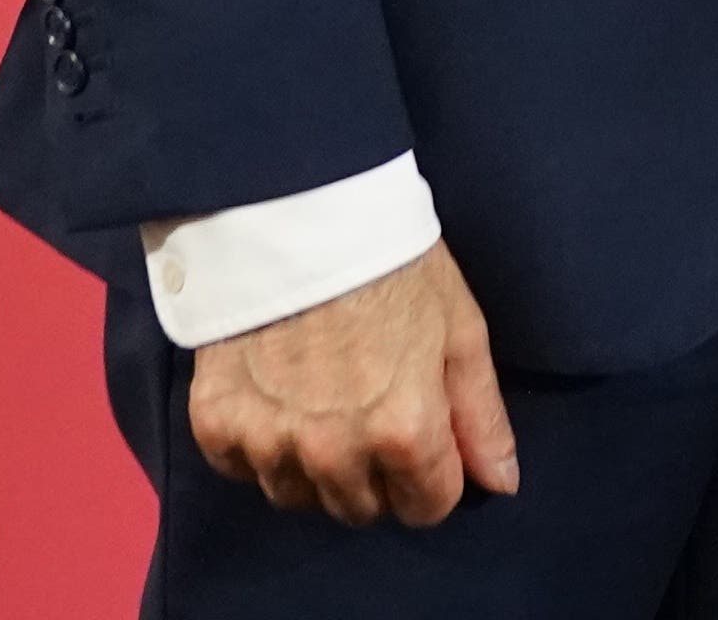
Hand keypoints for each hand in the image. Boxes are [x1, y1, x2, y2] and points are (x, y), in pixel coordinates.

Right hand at [187, 239, 519, 525]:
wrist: (295, 208)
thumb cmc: (391, 263)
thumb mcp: (459, 329)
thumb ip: (481, 416)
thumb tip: (502, 483)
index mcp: (404, 433)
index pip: (426, 508)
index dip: (434, 477)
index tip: (424, 438)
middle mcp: (334, 453)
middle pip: (362, 509)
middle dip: (377, 474)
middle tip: (371, 411)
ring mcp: (269, 442)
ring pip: (299, 498)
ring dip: (315, 467)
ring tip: (322, 401)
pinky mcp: (216, 423)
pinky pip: (241, 470)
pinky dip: (258, 445)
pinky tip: (276, 396)